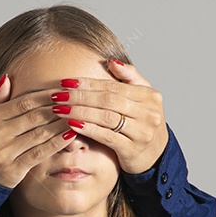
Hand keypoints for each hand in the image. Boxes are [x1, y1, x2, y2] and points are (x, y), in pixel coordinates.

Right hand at [0, 74, 75, 188]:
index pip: (22, 102)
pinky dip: (55, 144)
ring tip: (78, 116)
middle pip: (34, 116)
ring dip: (61, 124)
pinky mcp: (12, 170)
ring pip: (39, 133)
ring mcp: (4, 153)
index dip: (45, 95)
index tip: (63, 89)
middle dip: (57, 107)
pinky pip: (39, 154)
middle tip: (76, 100)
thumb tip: (7, 78)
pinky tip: (69, 136)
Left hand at [52, 60, 167, 173]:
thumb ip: (129, 77)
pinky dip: (88, 129)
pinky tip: (72, 125)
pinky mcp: (132, 150)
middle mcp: (149, 113)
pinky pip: (107, 137)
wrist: (156, 155)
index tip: (66, 82)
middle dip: (80, 97)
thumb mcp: (143, 98)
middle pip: (108, 100)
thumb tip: (111, 61)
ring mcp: (142, 132)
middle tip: (58, 95)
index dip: (88, 83)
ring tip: (60, 109)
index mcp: (150, 96)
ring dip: (80, 112)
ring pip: (106, 117)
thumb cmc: (143, 123)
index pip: (113, 86)